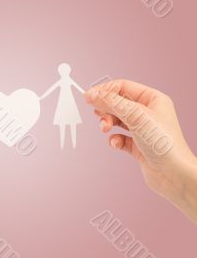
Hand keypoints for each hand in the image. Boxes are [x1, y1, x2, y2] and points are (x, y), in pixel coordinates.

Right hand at [85, 79, 196, 223]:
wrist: (174, 174)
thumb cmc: (163, 142)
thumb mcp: (135, 115)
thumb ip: (111, 102)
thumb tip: (91, 94)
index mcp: (152, 99)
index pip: (122, 87)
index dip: (104, 90)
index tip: (88, 97)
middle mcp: (148, 112)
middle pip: (117, 103)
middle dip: (105, 109)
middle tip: (98, 115)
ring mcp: (143, 129)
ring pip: (117, 120)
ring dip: (108, 123)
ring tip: (105, 129)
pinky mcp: (138, 145)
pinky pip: (120, 137)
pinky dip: (114, 139)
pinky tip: (116, 143)